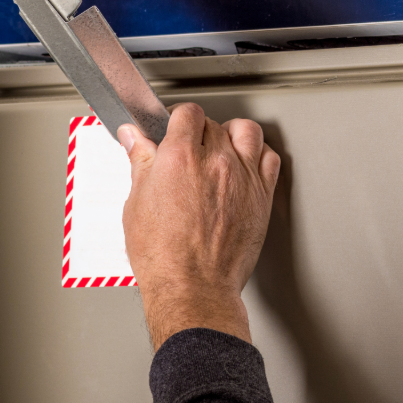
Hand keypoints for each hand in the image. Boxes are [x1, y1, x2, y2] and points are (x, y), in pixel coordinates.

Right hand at [118, 103, 280, 349]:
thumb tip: (133, 137)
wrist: (193, 289)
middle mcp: (214, 160)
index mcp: (179, 157)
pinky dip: (258, 155)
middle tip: (191, 150)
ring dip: (232, 135)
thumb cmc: (163, 256)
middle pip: (213, 122)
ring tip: (221, 148)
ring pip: (246, 130)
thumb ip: (140, 162)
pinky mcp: (262, 194)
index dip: (178, 119)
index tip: (174, 128)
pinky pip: (269, 157)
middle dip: (199, 132)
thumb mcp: (136, 204)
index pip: (186, 112)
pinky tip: (246, 163)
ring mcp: (242, 176)